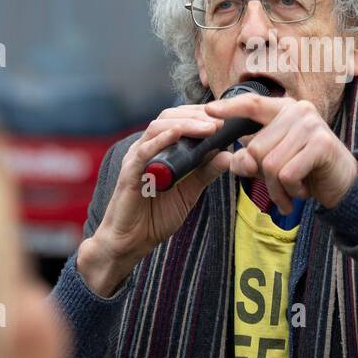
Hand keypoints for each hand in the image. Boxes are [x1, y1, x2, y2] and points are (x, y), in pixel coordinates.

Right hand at [80, 104, 231, 295]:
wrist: (131, 242)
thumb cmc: (156, 216)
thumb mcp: (189, 191)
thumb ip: (206, 172)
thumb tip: (228, 154)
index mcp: (160, 150)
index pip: (179, 120)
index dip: (201, 115)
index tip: (225, 118)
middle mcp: (147, 148)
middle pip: (168, 117)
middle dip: (196, 115)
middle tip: (220, 121)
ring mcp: (137, 159)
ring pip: (157, 128)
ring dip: (185, 124)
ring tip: (208, 128)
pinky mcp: (129, 173)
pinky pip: (144, 151)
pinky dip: (161, 140)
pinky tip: (177, 134)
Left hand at [203, 94, 357, 212]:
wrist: (342, 184)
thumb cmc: (304, 170)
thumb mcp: (271, 165)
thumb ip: (250, 160)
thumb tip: (239, 161)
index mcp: (283, 109)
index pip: (252, 104)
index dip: (229, 107)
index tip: (208, 111)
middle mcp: (298, 110)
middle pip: (257, 148)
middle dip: (263, 177)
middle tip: (280, 190)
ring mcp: (311, 125)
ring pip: (271, 164)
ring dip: (277, 189)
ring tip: (291, 192)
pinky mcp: (321, 143)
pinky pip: (287, 174)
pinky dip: (291, 191)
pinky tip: (303, 190)